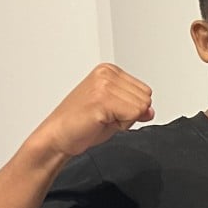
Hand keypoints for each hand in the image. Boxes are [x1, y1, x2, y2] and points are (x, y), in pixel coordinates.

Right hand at [30, 64, 154, 162]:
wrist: (56, 137)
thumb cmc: (80, 123)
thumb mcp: (115, 110)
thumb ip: (135, 106)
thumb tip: (150, 111)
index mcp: (109, 70)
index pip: (145, 91)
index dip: (132, 108)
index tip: (110, 111)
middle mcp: (106, 74)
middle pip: (146, 98)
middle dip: (130, 114)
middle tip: (105, 117)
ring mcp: (103, 85)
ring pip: (141, 107)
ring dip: (124, 120)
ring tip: (102, 119)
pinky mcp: (102, 99)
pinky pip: (133, 115)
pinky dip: (121, 125)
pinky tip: (100, 122)